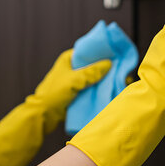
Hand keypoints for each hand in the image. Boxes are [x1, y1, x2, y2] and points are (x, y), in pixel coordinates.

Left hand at [0, 49, 109, 165]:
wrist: (43, 115)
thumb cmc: (54, 95)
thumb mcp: (74, 81)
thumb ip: (91, 72)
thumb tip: (109, 64)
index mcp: (68, 59)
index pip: (88, 50)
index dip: (101, 50)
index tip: (116, 51)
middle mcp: (72, 67)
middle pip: (93, 63)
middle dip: (106, 66)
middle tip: (122, 67)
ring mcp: (75, 80)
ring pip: (93, 76)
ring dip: (104, 78)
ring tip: (120, 78)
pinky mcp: (77, 92)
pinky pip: (92, 87)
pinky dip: (100, 88)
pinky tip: (111, 89)